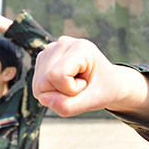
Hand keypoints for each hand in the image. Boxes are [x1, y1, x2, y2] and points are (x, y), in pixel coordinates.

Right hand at [33, 37, 148, 120]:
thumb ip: (69, 106)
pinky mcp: (45, 55)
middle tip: (82, 86)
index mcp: (80, 47)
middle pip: (44, 80)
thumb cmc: (106, 88)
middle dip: (63, 91)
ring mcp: (53, 47)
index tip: (88, 85)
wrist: (110, 81)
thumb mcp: (93, 101)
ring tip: (75, 83)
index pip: (59, 77)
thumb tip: (44, 99)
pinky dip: (51, 89)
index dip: (72, 90)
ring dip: (56, 91)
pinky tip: (66, 82)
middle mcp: (64, 42)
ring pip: (38, 82)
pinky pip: (37, 82)